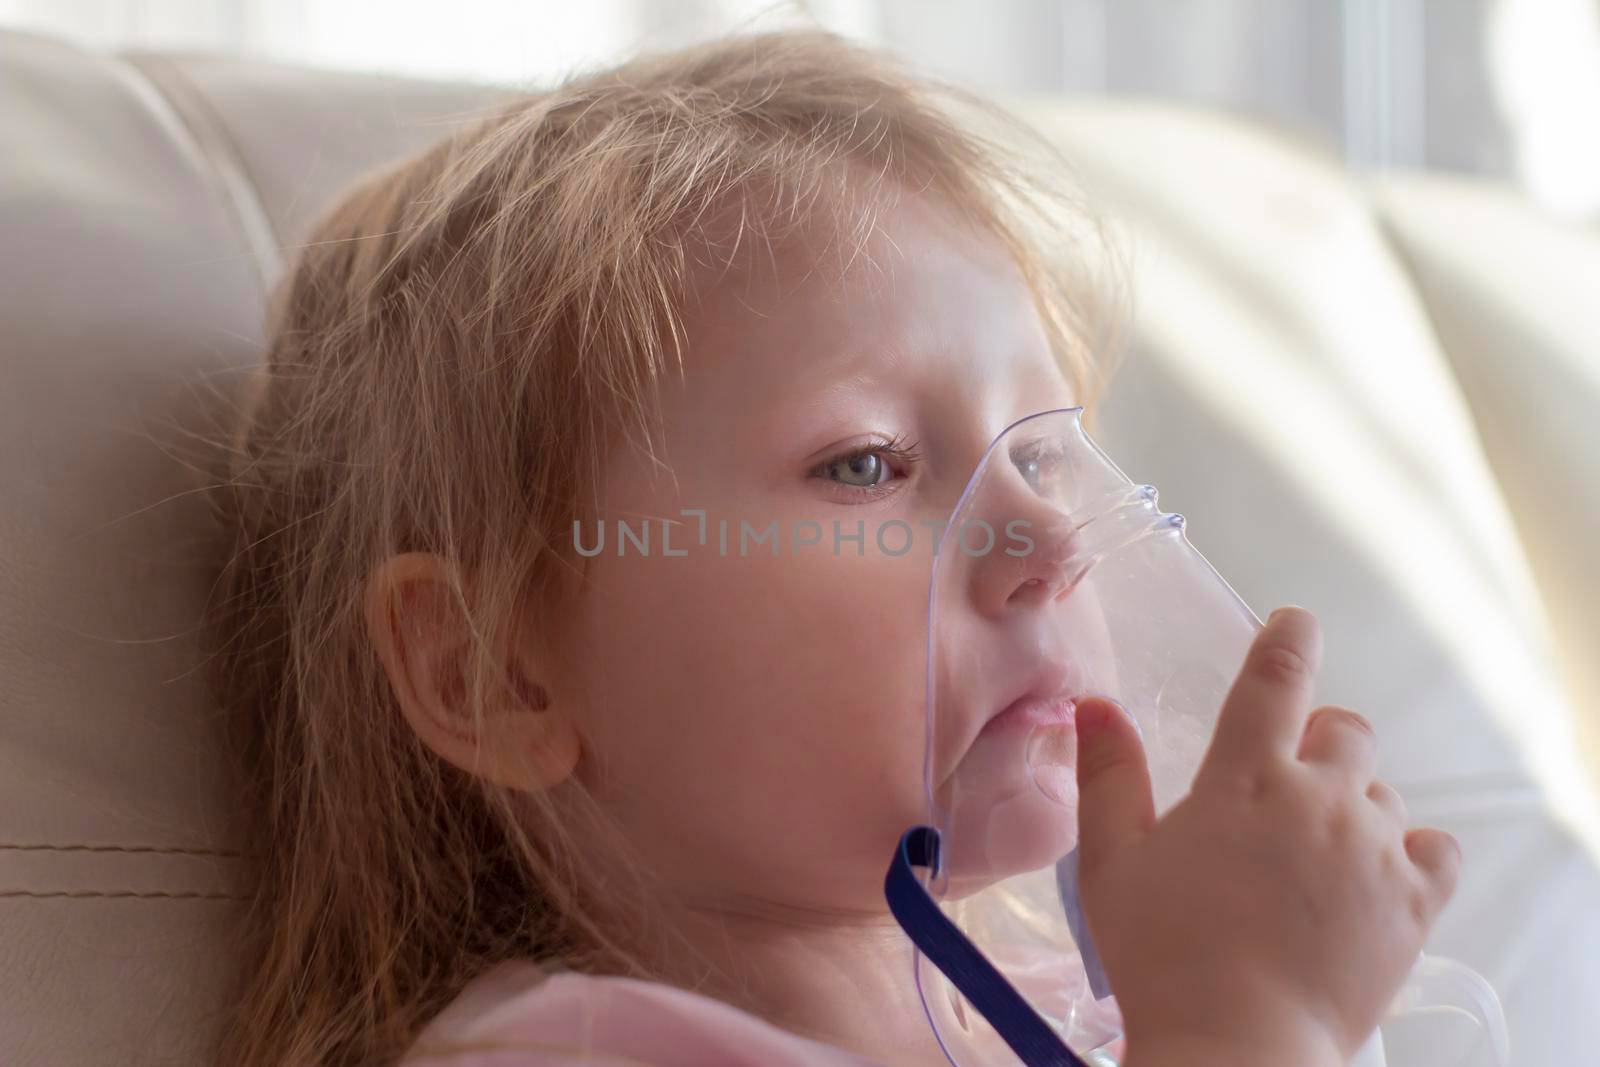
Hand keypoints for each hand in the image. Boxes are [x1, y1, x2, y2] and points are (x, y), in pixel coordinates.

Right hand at [1072, 606, 1460, 1066]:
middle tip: (1284, 786)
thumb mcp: (1113, 861)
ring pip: (1382, 791)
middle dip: (1318, 740)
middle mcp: (1320, 796)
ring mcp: (1374, 847)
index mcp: (1246, 776)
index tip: (1295, 620)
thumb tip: (1095, 703)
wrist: (1238, 1045)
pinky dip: (1411, 851)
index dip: (1289, 636)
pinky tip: (1376, 874)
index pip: (1278, 676)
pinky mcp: (1414, 902)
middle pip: (1344, 729)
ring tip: (1313, 854)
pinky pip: (1435, 848)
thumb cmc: (1163, 953)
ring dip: (1352, 803)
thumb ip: (1108, 774)